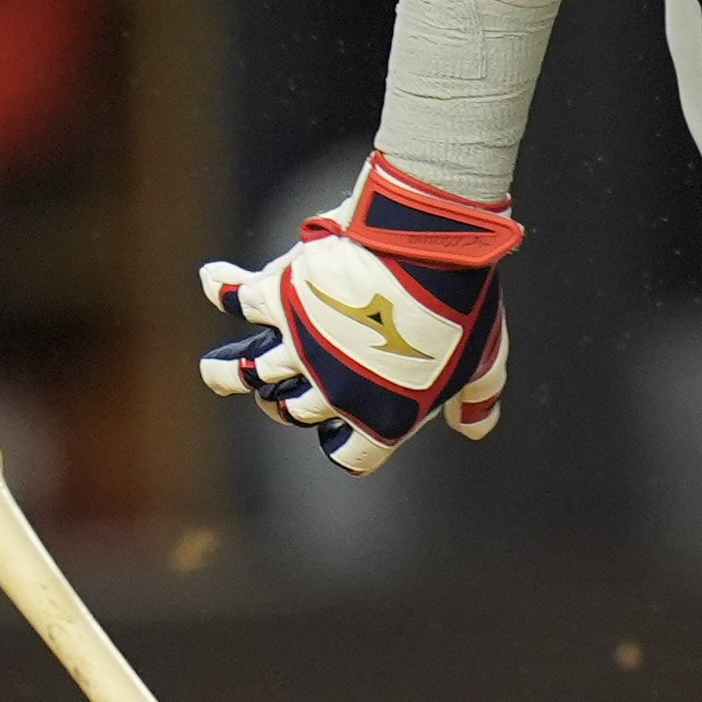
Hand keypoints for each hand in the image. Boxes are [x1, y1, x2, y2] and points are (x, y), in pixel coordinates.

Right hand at [198, 154, 516, 473]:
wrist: (431, 247)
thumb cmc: (463, 308)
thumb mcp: (486, 361)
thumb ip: (478, 398)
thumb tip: (475, 427)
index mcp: (379, 418)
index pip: (348, 454)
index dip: (343, 443)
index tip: (339, 430)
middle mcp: (328, 391)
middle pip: (291, 412)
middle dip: (288, 403)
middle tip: (290, 387)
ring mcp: (298, 346)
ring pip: (244, 374)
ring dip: (231, 373)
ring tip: (222, 369)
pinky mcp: (279, 297)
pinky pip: (235, 298)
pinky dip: (221, 286)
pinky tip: (215, 276)